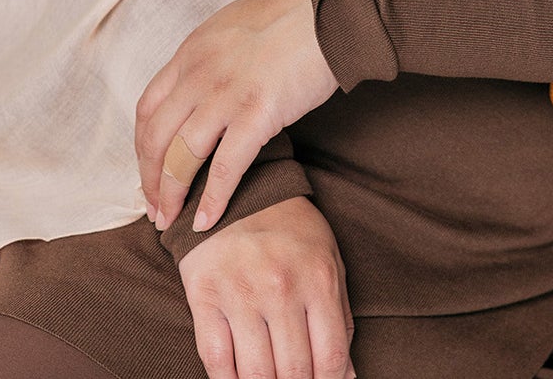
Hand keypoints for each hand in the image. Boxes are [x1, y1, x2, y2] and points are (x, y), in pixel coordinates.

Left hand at [135, 0, 338, 230]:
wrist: (327, 10)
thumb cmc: (290, 15)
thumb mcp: (232, 26)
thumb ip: (211, 57)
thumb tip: (205, 83)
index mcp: (191, 52)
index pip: (148, 109)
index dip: (142, 147)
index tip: (149, 172)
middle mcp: (199, 74)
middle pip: (155, 137)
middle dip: (150, 180)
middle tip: (154, 210)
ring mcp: (226, 94)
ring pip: (180, 156)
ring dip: (171, 195)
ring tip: (169, 222)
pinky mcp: (257, 113)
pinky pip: (225, 167)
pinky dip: (212, 199)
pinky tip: (205, 221)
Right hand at [178, 195, 354, 378]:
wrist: (241, 192)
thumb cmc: (292, 233)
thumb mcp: (328, 263)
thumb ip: (341, 320)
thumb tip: (348, 376)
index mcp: (317, 278)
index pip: (329, 358)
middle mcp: (280, 286)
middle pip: (293, 373)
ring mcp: (240, 292)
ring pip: (255, 375)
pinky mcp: (205, 295)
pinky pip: (215, 361)